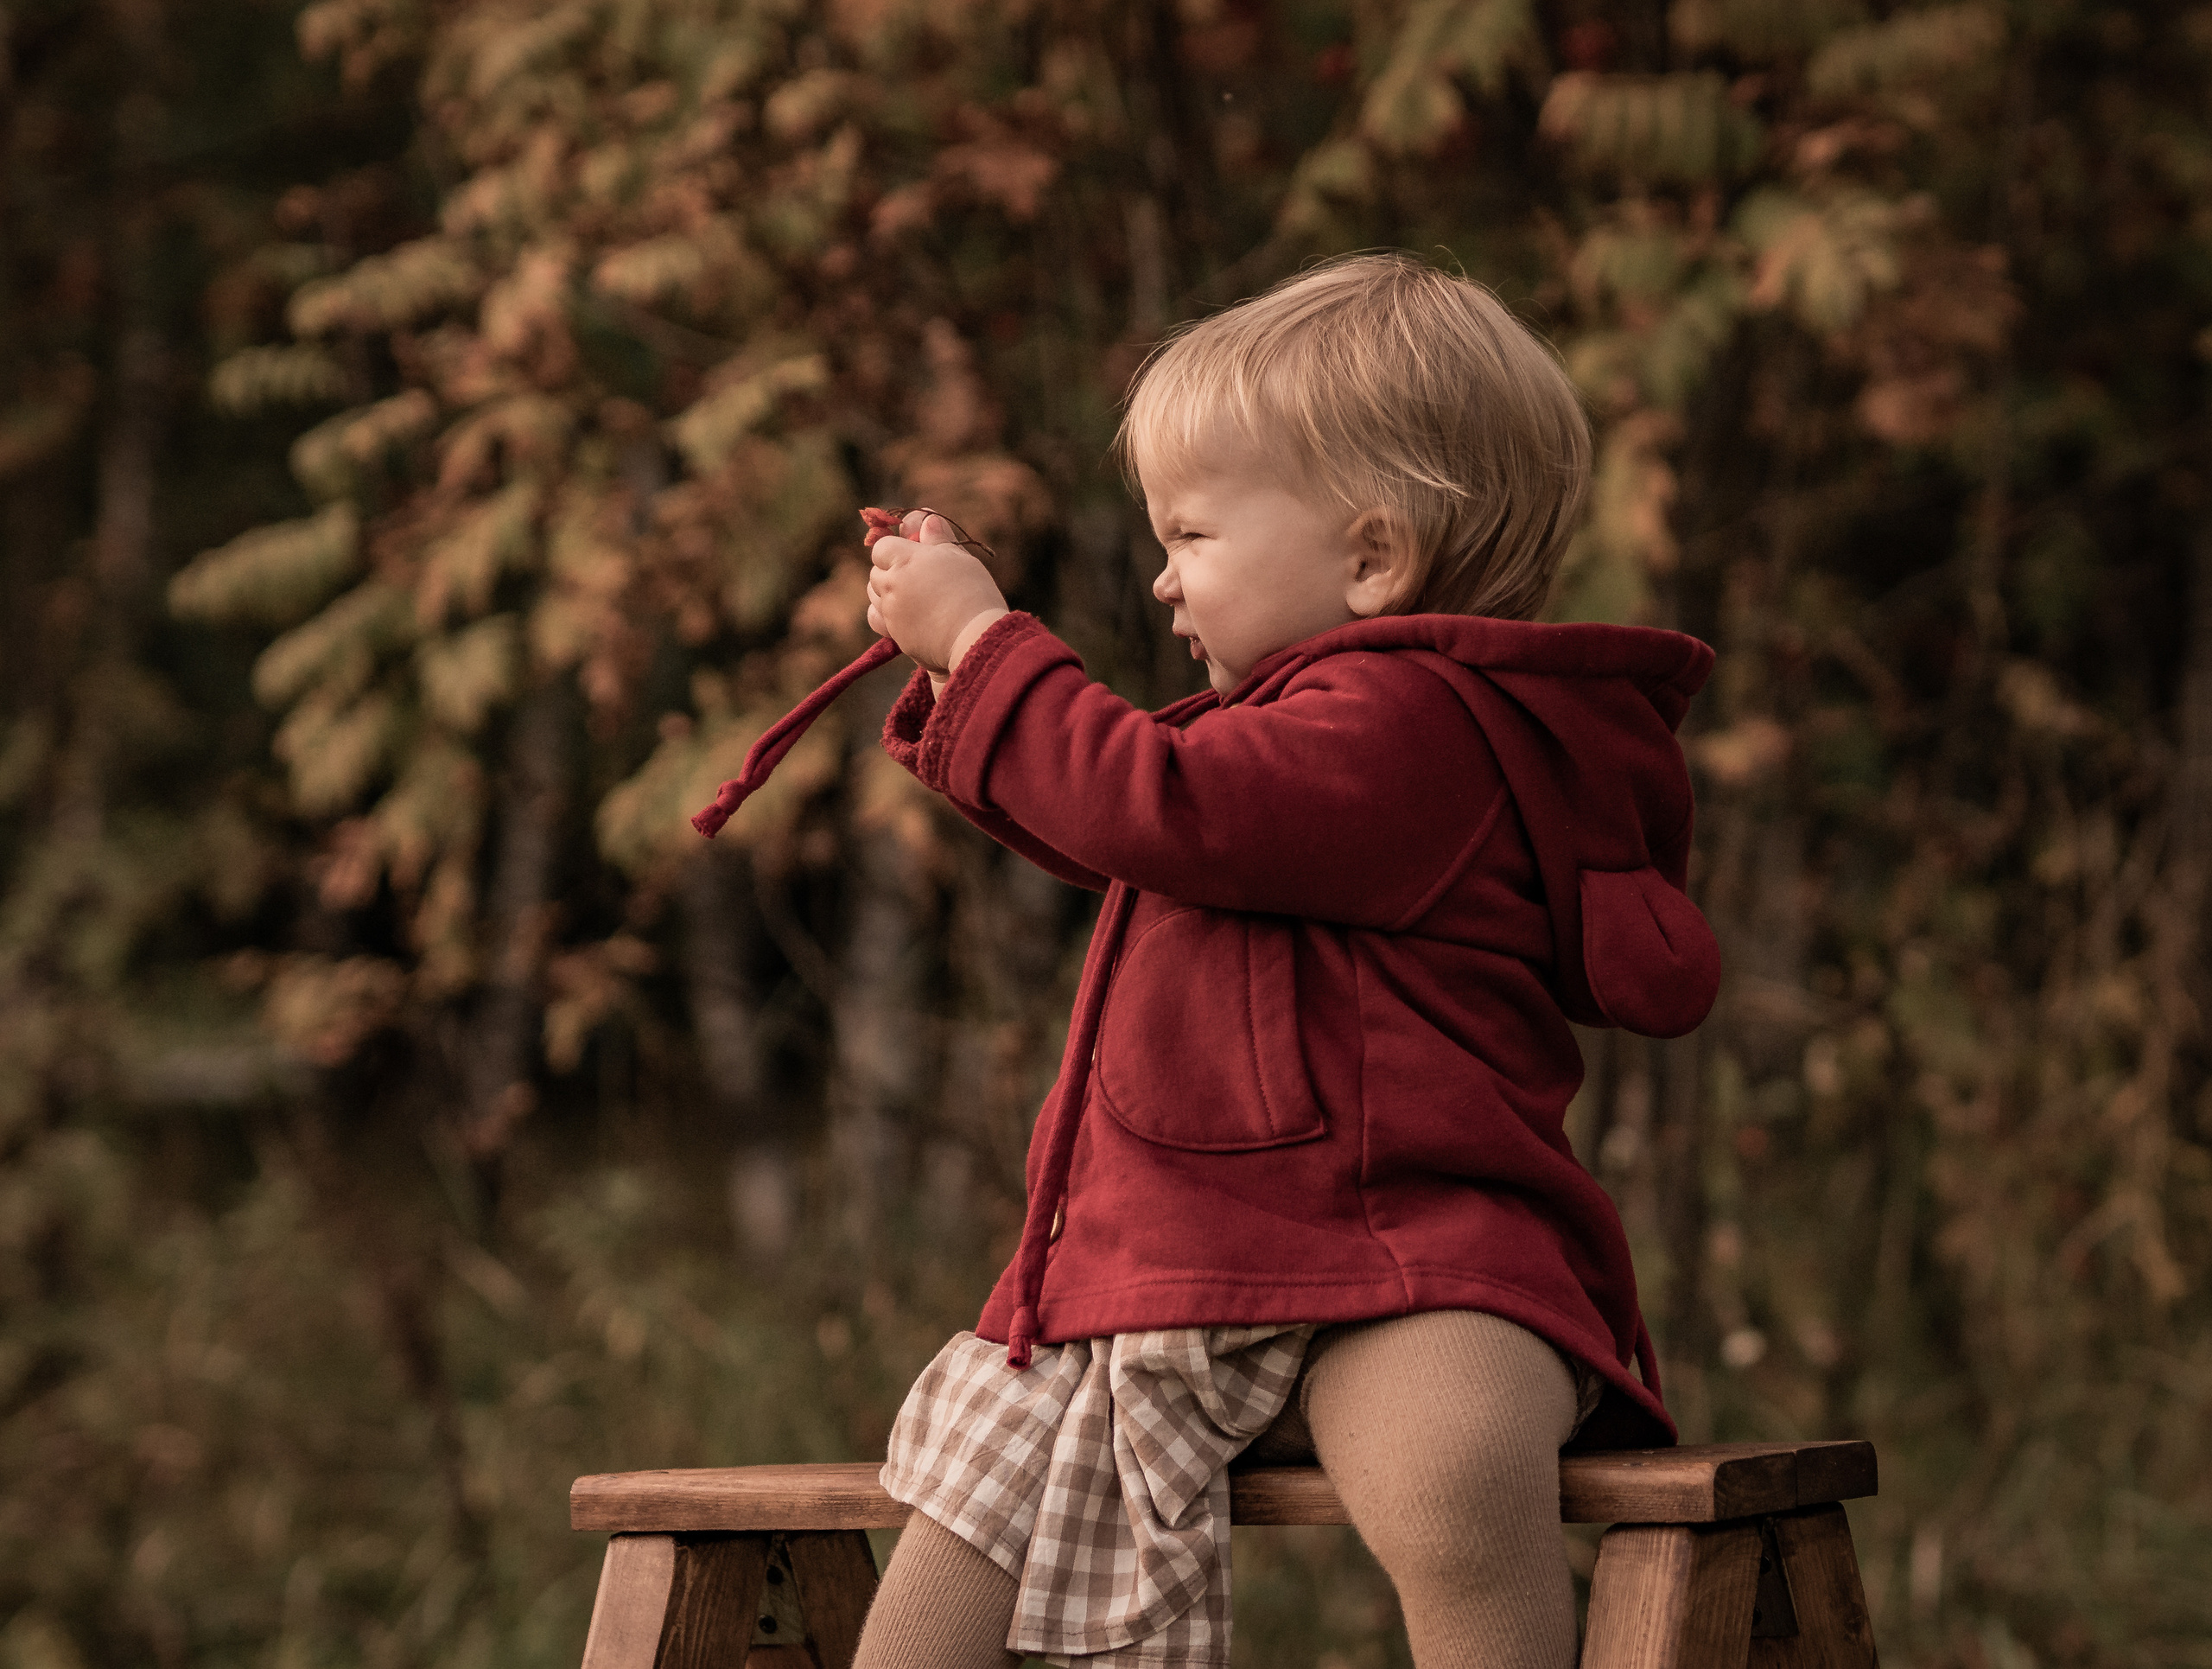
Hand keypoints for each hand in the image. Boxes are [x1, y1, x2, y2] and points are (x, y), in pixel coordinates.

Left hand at [865, 510, 1008, 680]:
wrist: (975, 638)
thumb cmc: (973, 593)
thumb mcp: (959, 558)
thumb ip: (939, 539)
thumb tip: (927, 520)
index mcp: (904, 560)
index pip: (882, 546)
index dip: (895, 548)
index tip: (913, 552)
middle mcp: (891, 586)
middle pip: (876, 572)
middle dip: (891, 570)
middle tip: (918, 574)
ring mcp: (890, 613)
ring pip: (874, 596)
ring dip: (887, 592)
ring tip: (914, 595)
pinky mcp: (895, 636)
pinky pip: (877, 620)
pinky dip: (885, 615)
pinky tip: (904, 614)